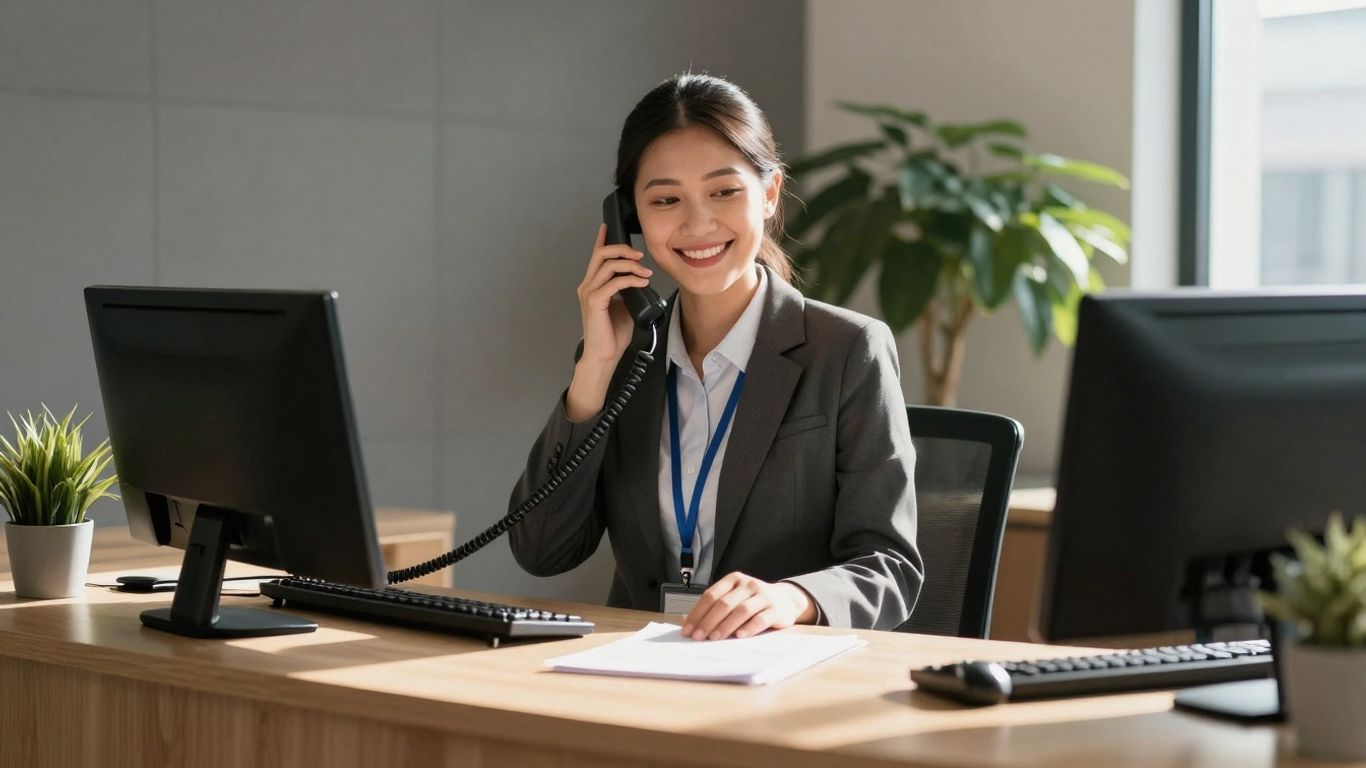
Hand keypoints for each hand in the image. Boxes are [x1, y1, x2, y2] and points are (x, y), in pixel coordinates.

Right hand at [566, 223, 652, 420]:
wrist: (604, 356)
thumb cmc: (613, 335)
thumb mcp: (625, 307)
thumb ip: (628, 291)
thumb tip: (641, 280)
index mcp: (593, 285)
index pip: (596, 257)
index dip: (602, 239)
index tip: (608, 226)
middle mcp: (587, 286)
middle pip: (601, 254)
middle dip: (622, 249)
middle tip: (640, 255)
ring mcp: (589, 293)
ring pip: (608, 265)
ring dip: (630, 265)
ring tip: (645, 272)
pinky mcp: (595, 302)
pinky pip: (614, 282)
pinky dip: (630, 279)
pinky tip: (642, 282)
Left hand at [681, 572, 817, 640]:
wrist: (786, 600)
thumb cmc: (754, 602)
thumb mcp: (734, 598)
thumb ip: (713, 607)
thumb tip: (686, 620)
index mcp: (734, 579)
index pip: (711, 595)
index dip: (697, 613)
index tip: (688, 629)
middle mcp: (748, 584)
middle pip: (724, 603)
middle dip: (708, 621)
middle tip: (698, 637)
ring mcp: (763, 595)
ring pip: (741, 610)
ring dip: (726, 626)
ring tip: (715, 638)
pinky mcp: (776, 609)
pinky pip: (761, 619)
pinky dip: (749, 628)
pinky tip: (739, 636)